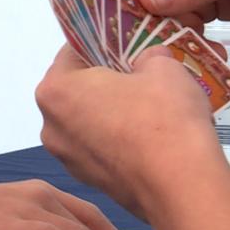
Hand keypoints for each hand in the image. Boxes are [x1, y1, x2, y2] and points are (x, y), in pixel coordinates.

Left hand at [36, 44, 221, 219]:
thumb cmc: (163, 117)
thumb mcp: (163, 67)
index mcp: (55, 89)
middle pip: (78, 89)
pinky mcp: (87, 180)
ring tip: (151, 107)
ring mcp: (66, 157)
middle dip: (108, 80)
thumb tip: (149, 58)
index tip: (127, 44)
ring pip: (88, 120)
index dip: (103, 43)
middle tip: (142, 75)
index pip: (73, 52)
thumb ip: (149, 55)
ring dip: (113, 111)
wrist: (180, 186)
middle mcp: (50, 124)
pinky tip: (149, 137)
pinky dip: (118, 139)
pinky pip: (100, 147)